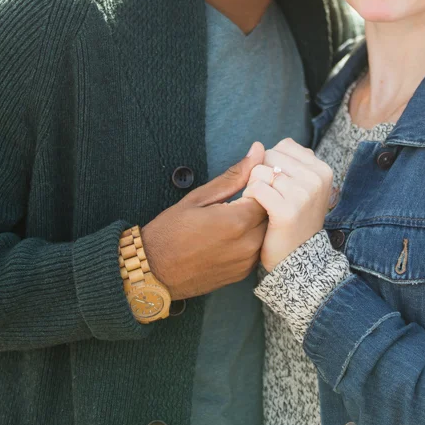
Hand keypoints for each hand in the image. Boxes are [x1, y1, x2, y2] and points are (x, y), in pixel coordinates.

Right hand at [141, 142, 267, 298]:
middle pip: (271, 214)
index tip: (243, 185)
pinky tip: (228, 237)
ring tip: (231, 218)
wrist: (154, 271)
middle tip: (237, 201)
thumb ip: (234, 176)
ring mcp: (247, 262)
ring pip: (266, 233)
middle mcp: (248, 244)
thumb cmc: (171, 230)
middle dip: (260, 204)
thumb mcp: (200, 197)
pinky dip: (249, 240)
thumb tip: (258, 150)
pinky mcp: (243, 274)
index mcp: (237, 222)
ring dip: (255, 222)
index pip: (268, 194)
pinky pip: (257, 250)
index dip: (259, 186)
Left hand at [242, 138, 332, 272]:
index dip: (271, 164)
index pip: (283, 147)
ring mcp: (304, 193)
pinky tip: (257, 212)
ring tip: (263, 206)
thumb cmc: (292, 220)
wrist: (297, 260)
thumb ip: (282, 163)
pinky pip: (256, 188)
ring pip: (260, 171)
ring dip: (253, 188)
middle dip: (261, 175)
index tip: (278, 186)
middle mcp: (317, 177)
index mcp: (321, 168)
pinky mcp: (288, 210)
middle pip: (270, 156)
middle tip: (269, 197)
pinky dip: (249, 199)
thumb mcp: (297, 187)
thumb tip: (257, 145)